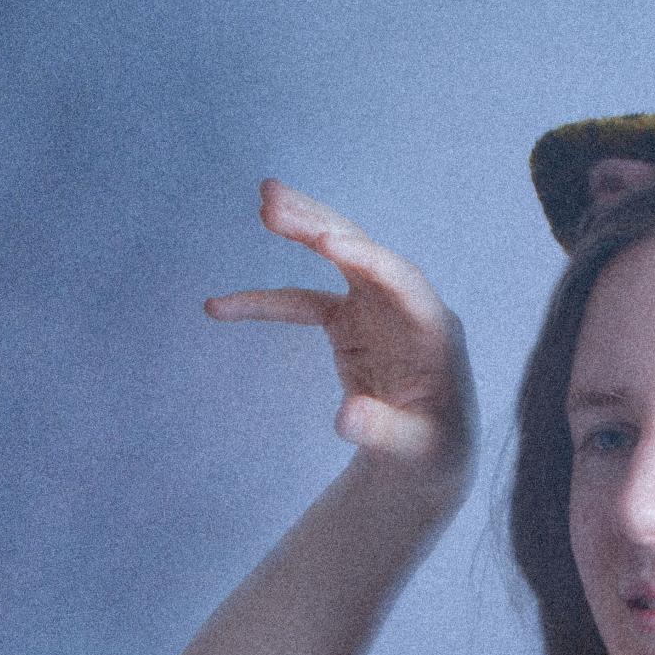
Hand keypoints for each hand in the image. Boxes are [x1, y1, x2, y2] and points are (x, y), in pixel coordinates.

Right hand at [206, 181, 478, 482]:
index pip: (403, 282)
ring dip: (301, 229)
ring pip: (337, 259)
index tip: (328, 244)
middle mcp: (406, 307)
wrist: (425, 455)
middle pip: (364, 254)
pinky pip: (301, 303)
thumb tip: (346, 418)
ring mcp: (377, 309)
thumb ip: (382, 432)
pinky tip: (220, 307)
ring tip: (264, 201)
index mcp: (434, 330)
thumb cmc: (430, 451)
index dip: (368, 260)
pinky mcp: (349, 322)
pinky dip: (264, 303)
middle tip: (275, 199)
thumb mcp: (413, 450)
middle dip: (322, 225)